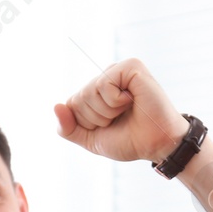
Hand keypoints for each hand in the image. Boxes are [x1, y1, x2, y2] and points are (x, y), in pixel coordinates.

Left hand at [53, 58, 190, 164]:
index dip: (87, 123)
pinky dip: (116, 101)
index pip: (71, 105)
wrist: (156, 144)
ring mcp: (118, 70)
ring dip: (107, 111)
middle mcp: (105, 77)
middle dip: (96, 118)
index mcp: (95, 91)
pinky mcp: (130, 66)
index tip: (109, 126)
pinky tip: (133, 101)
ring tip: (128, 110)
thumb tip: (55, 106)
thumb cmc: (129, 140)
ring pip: (89, 91)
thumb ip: (68, 128)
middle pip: (78, 98)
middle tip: (120, 118)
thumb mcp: (91, 139)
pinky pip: (104, 85)